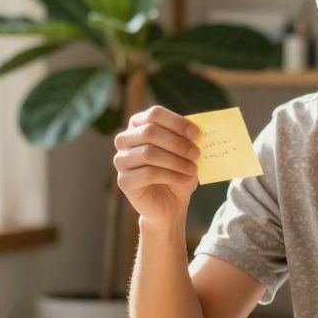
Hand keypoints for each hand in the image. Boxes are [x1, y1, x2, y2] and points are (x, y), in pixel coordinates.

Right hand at [114, 105, 200, 226]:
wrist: (171, 203)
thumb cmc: (178, 172)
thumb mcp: (185, 151)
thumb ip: (187, 137)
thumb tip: (197, 128)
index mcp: (138, 124)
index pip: (154, 114)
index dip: (176, 122)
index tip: (196, 134)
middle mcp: (125, 140)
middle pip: (149, 132)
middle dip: (177, 143)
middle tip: (196, 153)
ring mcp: (121, 160)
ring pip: (148, 153)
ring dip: (175, 161)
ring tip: (192, 169)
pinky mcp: (123, 181)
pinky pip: (148, 174)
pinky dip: (172, 176)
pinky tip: (185, 180)